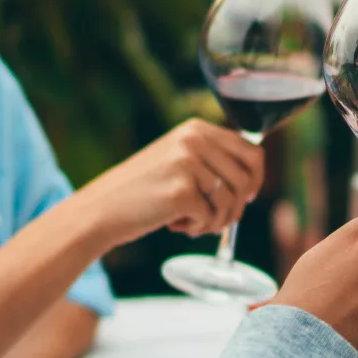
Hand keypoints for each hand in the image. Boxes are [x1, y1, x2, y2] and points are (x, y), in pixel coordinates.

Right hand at [76, 119, 264, 248]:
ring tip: (192, 223)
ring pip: (231, 202)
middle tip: (215, 219)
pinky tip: (175, 225)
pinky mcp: (181, 192)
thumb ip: (211, 159)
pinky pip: (211, 218)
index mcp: (196, 129)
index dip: (255, 180)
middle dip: (237, 207)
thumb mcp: (177, 160)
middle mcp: (194, 140)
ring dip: (216, 221)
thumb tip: (253, 177)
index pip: (251, 152)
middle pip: (246, 180)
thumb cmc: (143, 191)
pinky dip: (198, 228)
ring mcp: (187, 165)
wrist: (102, 209)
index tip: (247, 197)